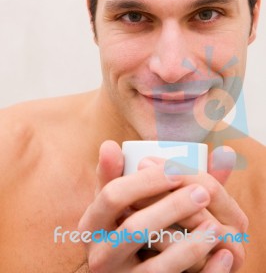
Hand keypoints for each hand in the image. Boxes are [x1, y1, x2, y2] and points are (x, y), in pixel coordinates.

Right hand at [78, 141, 242, 271]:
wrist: (120, 270)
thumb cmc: (121, 225)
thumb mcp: (114, 202)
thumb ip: (114, 174)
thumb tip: (109, 144)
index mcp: (92, 224)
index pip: (113, 195)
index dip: (145, 181)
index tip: (174, 170)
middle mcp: (100, 255)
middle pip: (134, 228)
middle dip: (171, 207)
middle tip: (203, 192)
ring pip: (155, 267)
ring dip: (189, 246)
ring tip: (216, 227)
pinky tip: (222, 258)